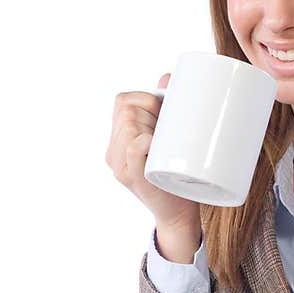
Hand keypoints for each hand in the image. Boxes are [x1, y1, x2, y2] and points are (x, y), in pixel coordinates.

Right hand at [105, 73, 201, 235]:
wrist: (180, 215)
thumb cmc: (177, 176)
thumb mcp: (170, 140)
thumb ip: (167, 110)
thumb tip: (170, 76)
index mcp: (119, 140)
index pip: (122, 102)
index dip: (145, 98)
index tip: (165, 111)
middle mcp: (113, 152)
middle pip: (126, 110)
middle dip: (152, 109)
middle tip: (170, 127)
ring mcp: (120, 166)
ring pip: (129, 124)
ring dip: (151, 122)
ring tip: (166, 138)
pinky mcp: (133, 178)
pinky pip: (132, 149)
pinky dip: (143, 141)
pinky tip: (154, 143)